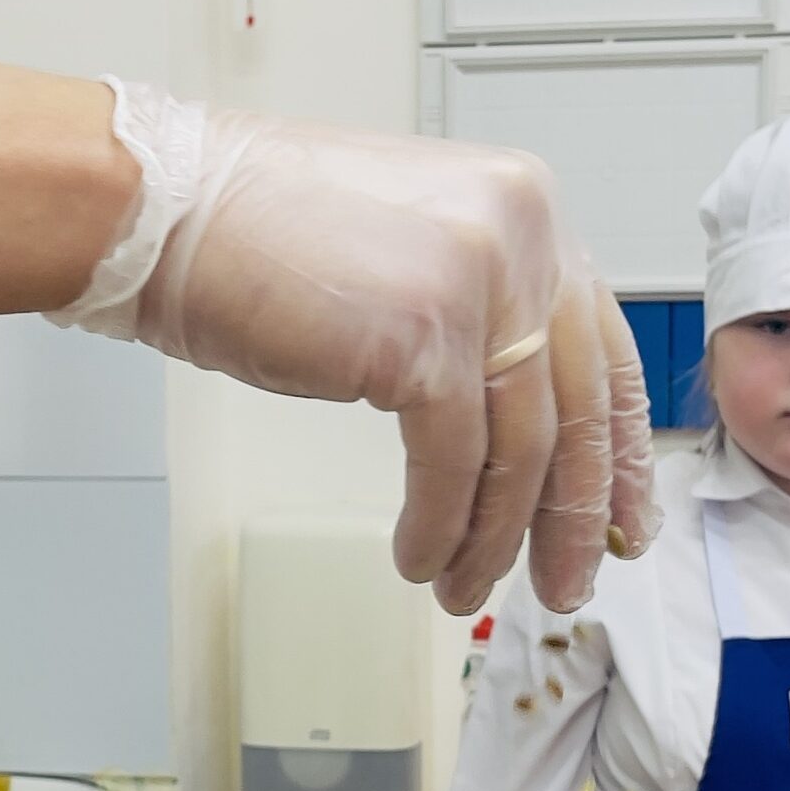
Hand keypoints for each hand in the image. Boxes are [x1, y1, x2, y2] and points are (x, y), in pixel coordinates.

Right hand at [56, 86, 657, 614]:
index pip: (602, 344)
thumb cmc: (251, 230)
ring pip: (521, 449)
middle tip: (567, 578)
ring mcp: (477, 284)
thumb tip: (508, 416)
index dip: (618, 446)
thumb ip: (473, 311)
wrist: (166, 208)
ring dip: (494, 537)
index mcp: (522, 206)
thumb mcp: (403, 249)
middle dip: (571, 514)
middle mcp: (519, 236)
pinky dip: (441, 525)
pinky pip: (454, 465)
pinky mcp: (424, 340)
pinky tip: (420, 556)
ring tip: (466, 584)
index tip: (623, 513)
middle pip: (575, 406)